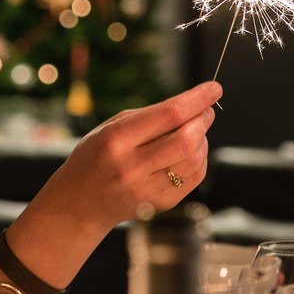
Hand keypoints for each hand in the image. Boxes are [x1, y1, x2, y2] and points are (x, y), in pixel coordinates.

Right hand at [39, 81, 221, 231]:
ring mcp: (147, 189)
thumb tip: (194, 104)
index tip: (213, 89)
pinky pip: (194, 178)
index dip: (196, 99)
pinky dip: (199, 159)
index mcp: (116, 139)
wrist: (80, 202)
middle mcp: (132, 166)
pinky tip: (190, 152)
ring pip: (194, 159)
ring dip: (203, 139)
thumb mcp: (112, 127)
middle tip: (206, 110)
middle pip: (186, 139)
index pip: (168, 115)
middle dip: (203, 119)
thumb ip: (150, 115)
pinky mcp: (160, 204)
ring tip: (196, 131)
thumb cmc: (96, 156)